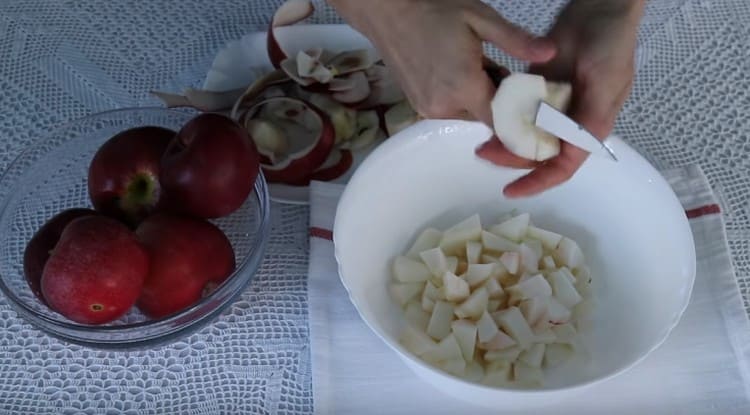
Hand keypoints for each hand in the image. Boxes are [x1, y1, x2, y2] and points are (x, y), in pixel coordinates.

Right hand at [328, 0, 554, 125]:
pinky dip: (459, 95)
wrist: (386, 11)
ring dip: (478, 96)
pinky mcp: (418, 106)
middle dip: (499, 98)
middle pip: (487, 117)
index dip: (520, 113)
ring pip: (469, 112)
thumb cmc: (433, 10)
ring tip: (474, 63)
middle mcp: (445, 107)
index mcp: (464, 88)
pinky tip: (455, 69)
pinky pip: (450, 108)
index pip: (503, 121)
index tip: (532, 97)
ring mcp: (428, 109)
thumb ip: (516, 41)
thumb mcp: (480, 19)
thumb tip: (550, 53)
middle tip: (498, 65)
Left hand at [476, 0, 645, 196]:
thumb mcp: (606, 83)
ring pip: (523, 133)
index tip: (511, 190)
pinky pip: (517, 108)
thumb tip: (569, 149)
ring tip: (481, 140)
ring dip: (503, 139)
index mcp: (589, 128)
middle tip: (483, 152)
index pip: (562, 166)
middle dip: (510, 157)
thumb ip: (589, 117)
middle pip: (537, 152)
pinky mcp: (537, 86)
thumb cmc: (612, 46)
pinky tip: (486, 115)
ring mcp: (552, 105)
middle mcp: (568, 122)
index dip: (537, 181)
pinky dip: (503, 115)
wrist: (600, 8)